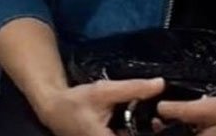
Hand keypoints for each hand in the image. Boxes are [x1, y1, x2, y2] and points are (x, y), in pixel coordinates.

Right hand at [34, 77, 164, 135]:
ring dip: (141, 130)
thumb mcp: (104, 91)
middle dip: (148, 130)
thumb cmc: (78, 101)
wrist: (55, 110)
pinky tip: (140, 120)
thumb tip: (160, 84)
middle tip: (158, 119)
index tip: (159, 122)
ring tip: (154, 119)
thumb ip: (133, 89)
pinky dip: (132, 130)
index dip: (150, 131)